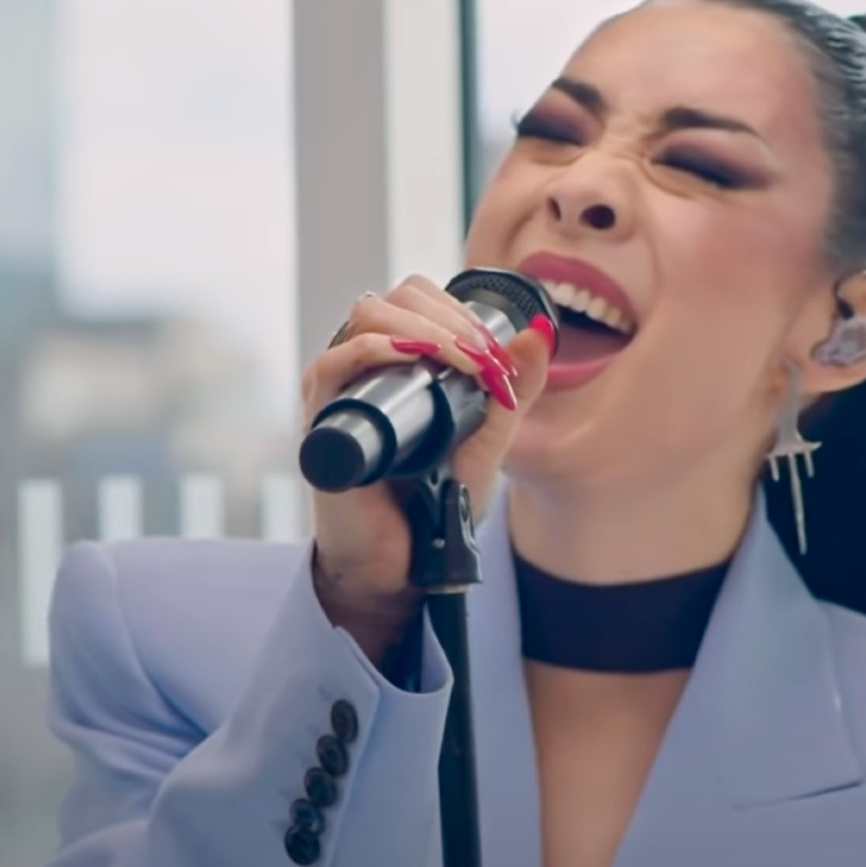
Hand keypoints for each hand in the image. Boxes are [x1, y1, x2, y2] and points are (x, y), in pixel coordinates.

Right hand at [302, 274, 552, 662]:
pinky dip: (373, 350)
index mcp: (396, 364)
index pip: (416, 298)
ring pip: (366, 317)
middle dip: (449, 318)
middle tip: (486, 360)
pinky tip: (411, 357)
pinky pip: (331, 365)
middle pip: (393, 299)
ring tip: (464, 361)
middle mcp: (363, 370)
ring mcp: (340, 393)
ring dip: (424, 328)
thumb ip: (514, 393)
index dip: (459, 310)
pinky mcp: (323, 425)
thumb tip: (541, 328)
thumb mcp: (488, 443)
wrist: (402, 568)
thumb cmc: (435, 507)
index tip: (496, 353)